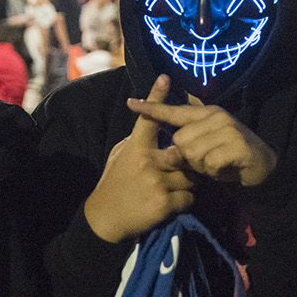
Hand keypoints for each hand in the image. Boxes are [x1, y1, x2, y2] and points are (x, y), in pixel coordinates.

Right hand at [83, 76, 194, 242]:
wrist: (105, 218)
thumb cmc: (113, 183)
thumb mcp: (119, 156)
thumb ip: (137, 142)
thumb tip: (152, 123)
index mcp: (135, 147)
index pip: (148, 118)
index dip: (156, 97)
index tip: (165, 78)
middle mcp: (147, 162)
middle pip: (185, 152)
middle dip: (188, 160)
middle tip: (182, 167)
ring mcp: (156, 183)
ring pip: (191, 177)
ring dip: (187, 184)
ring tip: (171, 189)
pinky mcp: (164, 204)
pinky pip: (189, 198)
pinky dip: (184, 202)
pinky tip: (171, 204)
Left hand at [125, 84, 278, 186]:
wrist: (263, 167)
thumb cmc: (228, 158)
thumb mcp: (204, 150)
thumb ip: (185, 147)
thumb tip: (166, 154)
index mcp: (206, 114)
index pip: (174, 111)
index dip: (152, 107)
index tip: (131, 102)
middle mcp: (216, 116)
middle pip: (181, 140)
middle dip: (189, 158)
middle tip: (206, 162)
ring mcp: (228, 129)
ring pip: (194, 152)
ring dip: (202, 166)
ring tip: (216, 165)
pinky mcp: (237, 144)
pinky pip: (210, 163)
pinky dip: (215, 172)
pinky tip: (225, 169)